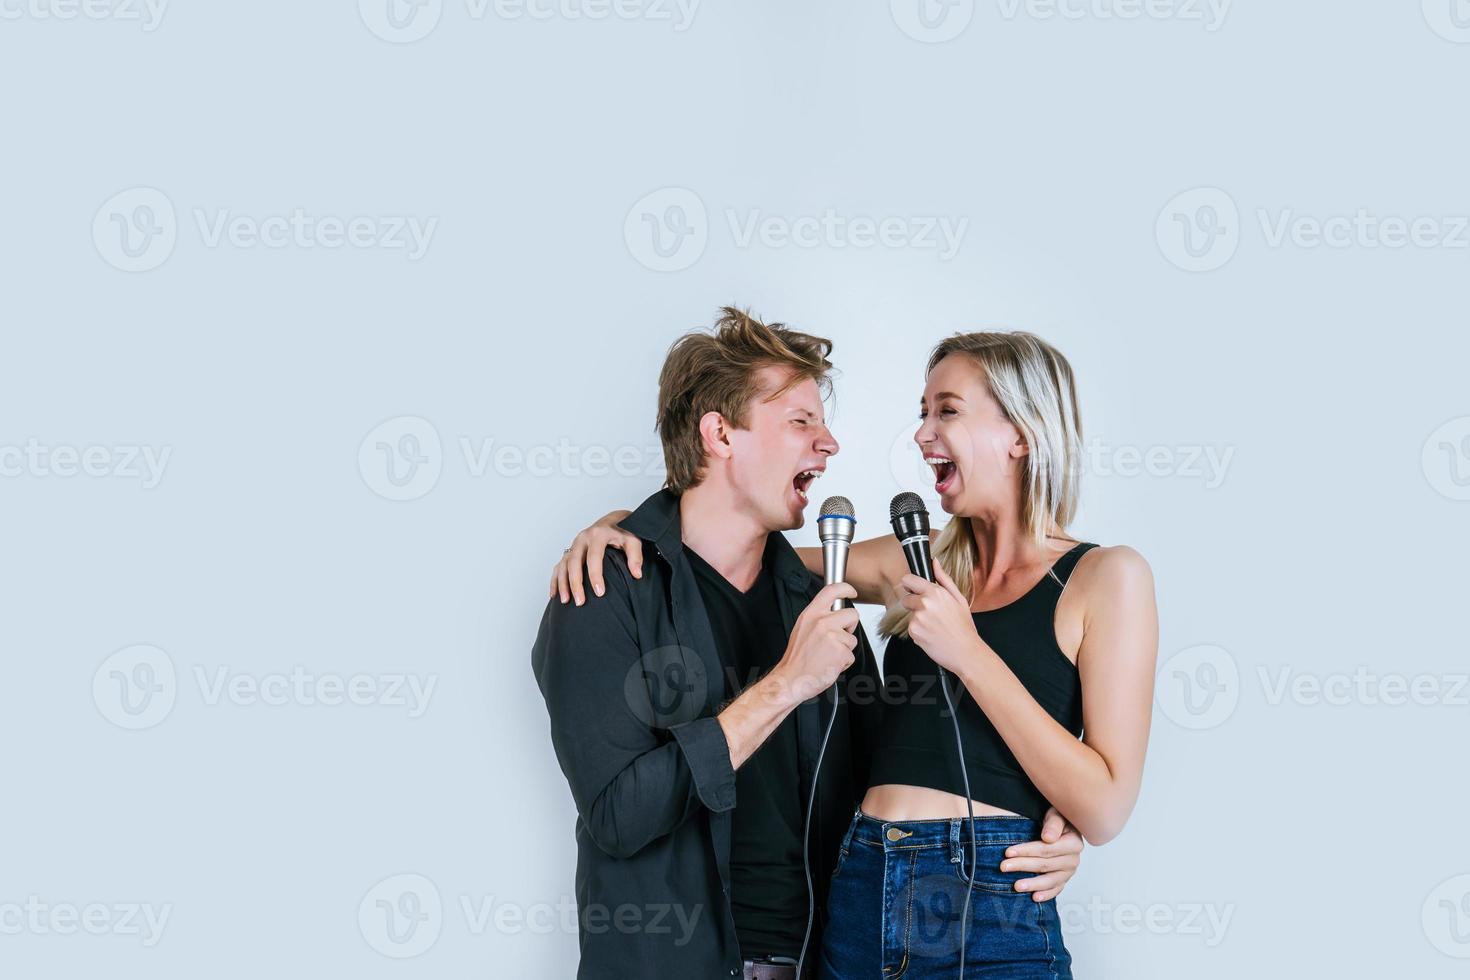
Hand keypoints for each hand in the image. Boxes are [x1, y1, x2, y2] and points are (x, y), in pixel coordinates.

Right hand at [549, 510, 636, 604]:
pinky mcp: (569, 551)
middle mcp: (583, 538)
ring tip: (565, 601)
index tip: (600, 593)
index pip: (594, 557)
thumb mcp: (633, 540)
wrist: (613, 520)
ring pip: (563, 565)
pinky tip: (555, 594)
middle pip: (574, 562)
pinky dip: (555, 580)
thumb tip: (636, 574)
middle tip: (580, 601)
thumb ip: (636, 556)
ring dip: (563, 583)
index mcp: (598, 534)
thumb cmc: (623, 532)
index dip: (595, 576)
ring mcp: (574, 544)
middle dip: (575, 583)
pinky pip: (558, 566)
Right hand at [767, 583, 859, 704]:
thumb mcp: (802, 629)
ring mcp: (832, 636)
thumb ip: (818, 618)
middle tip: (838, 638)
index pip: (832, 590)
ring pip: (852, 638)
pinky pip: (851, 654)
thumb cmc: (796, 658)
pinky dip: (844, 662)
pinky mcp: (840, 651)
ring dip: (845, 648)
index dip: (846, 588)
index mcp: (811, 614)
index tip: (851, 592)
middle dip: (850, 627)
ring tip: (828, 655)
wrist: (791, 679)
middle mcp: (822, 622)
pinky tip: (830, 664)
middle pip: (852, 614)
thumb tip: (834, 613)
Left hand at [898, 564, 981, 674]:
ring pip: (910, 615)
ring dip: (919, 620)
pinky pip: (912, 628)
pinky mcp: (913, 632)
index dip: (910, 585)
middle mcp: (924, 604)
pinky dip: (919, 632)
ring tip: (936, 626)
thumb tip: (934, 562)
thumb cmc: (964, 627)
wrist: (966, 652)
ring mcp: (917, 619)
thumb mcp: (958, 598)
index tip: (914, 590)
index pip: (908, 580)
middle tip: (931, 614)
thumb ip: (943, 579)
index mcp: (935, 593)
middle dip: (915, 604)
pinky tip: (932, 635)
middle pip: (906, 598)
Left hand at [1000, 806, 1083, 901]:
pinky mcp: (1064, 879)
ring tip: (1016, 886)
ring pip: (1050, 880)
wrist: (1062, 826)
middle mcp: (1073, 859)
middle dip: (1022, 866)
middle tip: (1003, 867)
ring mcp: (1069, 871)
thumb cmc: (1057, 819)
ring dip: (1032, 884)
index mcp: (1073, 842)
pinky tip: (1034, 897)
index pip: (1046, 849)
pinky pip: (1056, 889)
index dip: (1026, 851)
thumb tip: (1048, 838)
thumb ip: (1054, 824)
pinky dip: (1046, 894)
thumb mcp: (1057, 814)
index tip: (1008, 852)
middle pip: (1045, 865)